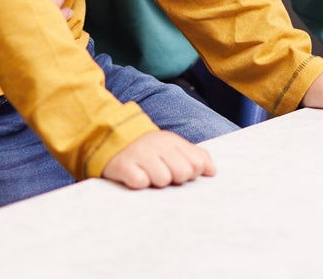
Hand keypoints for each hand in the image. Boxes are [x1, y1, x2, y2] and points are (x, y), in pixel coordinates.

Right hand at [0, 0, 69, 76]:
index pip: (22, 12)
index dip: (47, 2)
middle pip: (24, 32)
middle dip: (47, 16)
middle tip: (66, 4)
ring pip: (18, 49)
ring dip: (37, 34)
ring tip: (60, 19)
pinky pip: (4, 62)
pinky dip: (20, 50)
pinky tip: (33, 41)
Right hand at [101, 131, 215, 188]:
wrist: (110, 138)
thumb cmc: (147, 149)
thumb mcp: (172, 147)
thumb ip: (195, 155)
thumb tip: (213, 171)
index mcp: (173, 141)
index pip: (197, 163)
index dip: (190, 172)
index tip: (178, 170)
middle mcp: (158, 145)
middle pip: (183, 173)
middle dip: (175, 178)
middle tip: (162, 173)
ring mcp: (140, 154)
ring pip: (163, 179)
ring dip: (155, 182)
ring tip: (147, 174)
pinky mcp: (123, 165)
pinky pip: (140, 182)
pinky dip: (137, 183)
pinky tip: (133, 176)